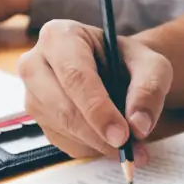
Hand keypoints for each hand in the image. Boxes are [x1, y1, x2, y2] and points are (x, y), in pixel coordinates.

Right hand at [17, 20, 172, 164]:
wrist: (114, 70)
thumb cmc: (128, 62)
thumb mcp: (152, 65)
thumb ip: (150, 89)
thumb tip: (138, 125)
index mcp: (60, 36)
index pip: (75, 76)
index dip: (98, 108)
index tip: (122, 134)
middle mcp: (35, 62)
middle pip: (62, 107)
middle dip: (98, 133)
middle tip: (129, 148)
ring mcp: (32, 93)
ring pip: (62, 128)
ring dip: (98, 143)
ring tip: (130, 145)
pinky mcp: (37, 119)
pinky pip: (63, 142)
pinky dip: (91, 148)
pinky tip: (110, 139)